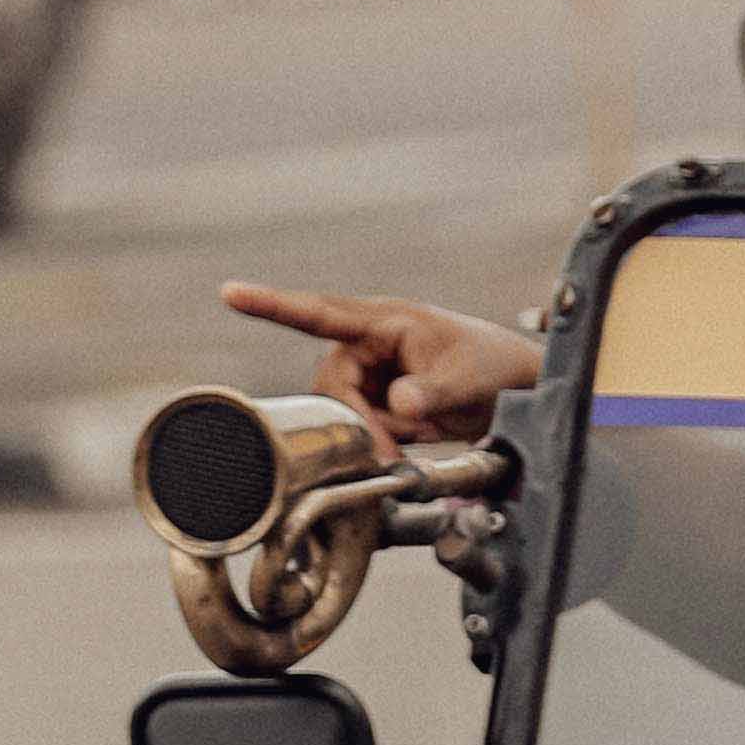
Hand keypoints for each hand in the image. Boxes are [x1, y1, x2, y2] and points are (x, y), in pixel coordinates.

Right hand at [219, 283, 542, 439]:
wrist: (513, 391)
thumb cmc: (492, 367)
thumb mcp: (468, 380)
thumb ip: (432, 394)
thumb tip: (398, 406)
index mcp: (386, 321)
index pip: (321, 313)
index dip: (272, 305)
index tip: (231, 294)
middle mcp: (369, 343)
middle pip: (329, 385)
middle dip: (352, 420)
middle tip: (389, 450)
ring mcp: (369, 372)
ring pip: (339, 410)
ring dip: (365, 433)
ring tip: (408, 444)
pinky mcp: (374, 399)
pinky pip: (356, 425)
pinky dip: (376, 441)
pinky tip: (407, 443)